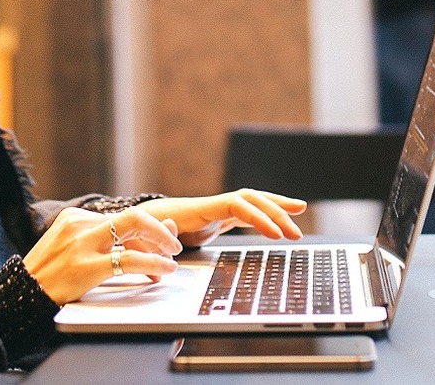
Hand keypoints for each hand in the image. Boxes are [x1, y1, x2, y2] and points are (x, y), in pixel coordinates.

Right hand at [23, 206, 181, 304]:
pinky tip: (164, 270)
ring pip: (135, 230)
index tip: (158, 244)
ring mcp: (82, 243)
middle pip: (132, 217)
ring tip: (172, 258)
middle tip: (173, 245)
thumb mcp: (72, 250)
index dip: (146, 232)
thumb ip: (105, 242)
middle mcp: (79, 224)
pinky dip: (153, 263)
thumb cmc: (48, 278)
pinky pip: (129, 259)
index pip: (121, 218)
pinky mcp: (85, 265)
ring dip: (161, 243)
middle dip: (159, 230)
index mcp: (75, 218)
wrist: (19, 296)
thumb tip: (144, 237)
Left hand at [136, 190, 307, 248]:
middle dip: (275, 212)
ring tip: (301, 211)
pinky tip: (281, 222)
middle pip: (250, 198)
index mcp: (197, 209)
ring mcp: (215, 211)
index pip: (236, 206)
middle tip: (296, 232)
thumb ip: (158, 235)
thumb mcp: (144, 236)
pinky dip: (265, 215)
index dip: (258, 218)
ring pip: (252, 202)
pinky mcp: (217, 220)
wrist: (133, 224)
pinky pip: (247, 213)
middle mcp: (210, 205)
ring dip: (276, 207)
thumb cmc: (138, 232)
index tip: (275, 235)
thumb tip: (169, 233)